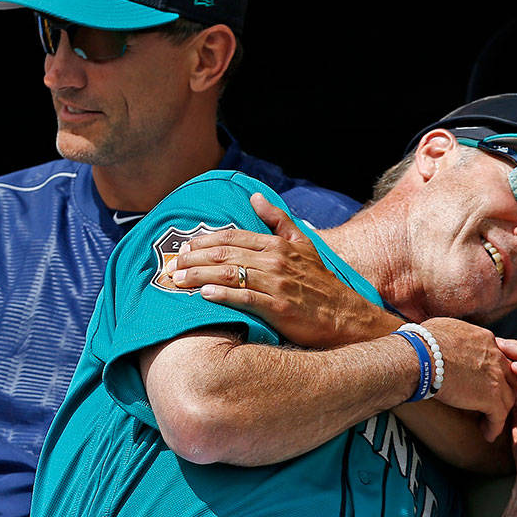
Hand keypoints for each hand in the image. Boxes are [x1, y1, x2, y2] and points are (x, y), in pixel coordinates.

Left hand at [167, 192, 397, 347]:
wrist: (346, 317)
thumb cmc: (321, 283)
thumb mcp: (303, 244)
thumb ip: (278, 220)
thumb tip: (255, 199)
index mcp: (278, 244)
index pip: (232, 237)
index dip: (204, 241)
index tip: (183, 249)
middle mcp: (275, 260)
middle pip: (224, 254)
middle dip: (192, 259)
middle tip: (170, 266)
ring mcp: (277, 284)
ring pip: (229, 274)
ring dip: (198, 276)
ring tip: (177, 281)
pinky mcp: (280, 307)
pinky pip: (245, 298)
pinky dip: (223, 294)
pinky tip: (204, 295)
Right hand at [419, 318, 516, 441]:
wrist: (420, 357)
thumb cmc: (422, 343)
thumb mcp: (444, 328)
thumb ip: (455, 334)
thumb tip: (444, 339)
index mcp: (485, 340)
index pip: (499, 358)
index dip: (494, 371)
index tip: (486, 381)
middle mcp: (496, 356)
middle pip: (510, 377)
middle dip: (505, 390)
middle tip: (494, 402)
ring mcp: (496, 377)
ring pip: (508, 398)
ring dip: (500, 411)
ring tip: (490, 422)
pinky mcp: (491, 397)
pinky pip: (498, 417)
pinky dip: (494, 427)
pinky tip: (487, 435)